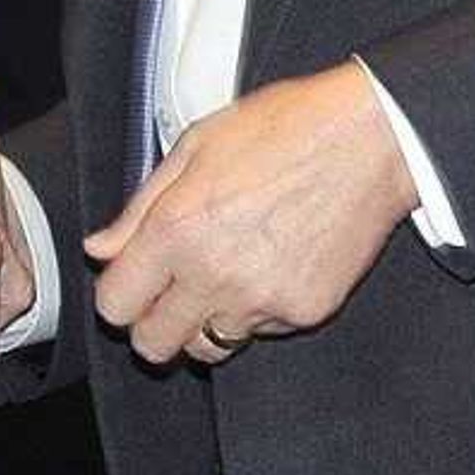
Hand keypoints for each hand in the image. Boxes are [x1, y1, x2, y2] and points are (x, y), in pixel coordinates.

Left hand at [86, 61, 412, 364]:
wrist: (372, 139)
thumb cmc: (285, 127)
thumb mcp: (197, 145)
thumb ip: (140, 207)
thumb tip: (101, 249)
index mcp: (177, 229)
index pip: (115, 306)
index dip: (120, 295)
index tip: (136, 281)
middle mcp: (214, 274)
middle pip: (154, 346)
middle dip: (155, 323)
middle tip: (175, 292)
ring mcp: (261, 300)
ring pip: (209, 346)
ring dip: (208, 321)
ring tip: (231, 273)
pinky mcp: (304, 312)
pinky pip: (262, 331)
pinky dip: (261, 309)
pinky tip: (277, 262)